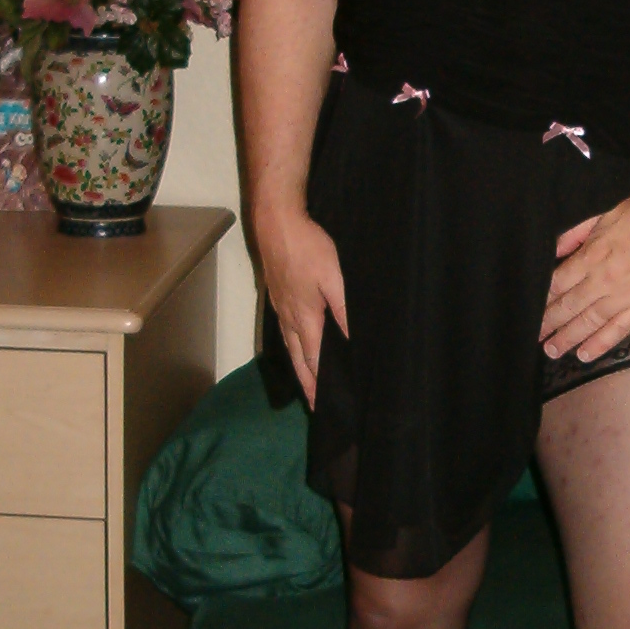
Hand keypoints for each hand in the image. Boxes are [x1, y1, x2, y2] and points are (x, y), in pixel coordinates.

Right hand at [257, 204, 347, 406]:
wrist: (276, 222)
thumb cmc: (308, 248)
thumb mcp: (335, 279)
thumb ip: (344, 311)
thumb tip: (353, 341)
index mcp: (304, 318)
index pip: (312, 360)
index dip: (319, 384)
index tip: (324, 405)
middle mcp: (288, 318)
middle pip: (297, 359)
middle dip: (307, 383)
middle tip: (314, 406)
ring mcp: (280, 306)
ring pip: (289, 345)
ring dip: (299, 367)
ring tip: (306, 382)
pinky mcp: (276, 294)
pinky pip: (285, 330)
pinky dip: (292, 346)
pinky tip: (297, 344)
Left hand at [539, 192, 629, 364]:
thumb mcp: (606, 210)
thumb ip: (577, 231)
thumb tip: (555, 249)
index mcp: (593, 255)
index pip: (558, 284)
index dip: (543, 299)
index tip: (529, 309)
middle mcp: (605, 281)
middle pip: (569, 306)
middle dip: (549, 323)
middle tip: (533, 337)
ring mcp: (627, 297)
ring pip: (590, 323)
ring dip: (568, 338)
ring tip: (551, 351)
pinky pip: (619, 330)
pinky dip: (600, 344)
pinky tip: (584, 355)